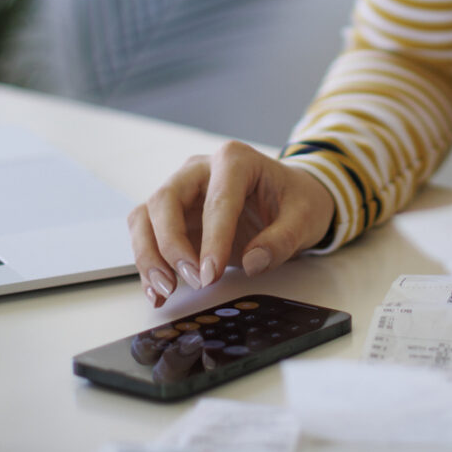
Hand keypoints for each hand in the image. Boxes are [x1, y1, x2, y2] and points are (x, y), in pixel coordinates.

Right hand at [127, 141, 336, 306]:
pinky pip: (147, 234)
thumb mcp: (305, 218)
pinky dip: (147, 263)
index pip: (217, 199)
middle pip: (166, 200)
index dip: (212, 238)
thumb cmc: (295, 201)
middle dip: (171, 245)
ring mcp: (182, 190)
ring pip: (146, 217)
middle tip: (193, 281)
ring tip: (166, 291)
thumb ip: (282, 239)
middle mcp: (199, 170)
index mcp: (234, 160)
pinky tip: (157, 292)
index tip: (211, 274)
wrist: (289, 199)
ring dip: (149, 255)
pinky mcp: (173, 215)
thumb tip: (253, 262)